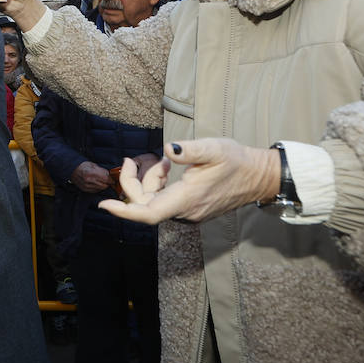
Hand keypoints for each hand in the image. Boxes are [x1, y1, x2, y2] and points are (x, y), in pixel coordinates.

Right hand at [71, 161, 111, 192]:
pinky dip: (98, 188)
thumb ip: (102, 171)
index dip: (111, 180)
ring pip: (100, 189)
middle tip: (109, 180)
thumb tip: (110, 175)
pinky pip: (95, 191)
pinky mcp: (85, 189)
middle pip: (104, 185)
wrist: (72, 169)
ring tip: (102, 181)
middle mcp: (89, 180)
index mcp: (92, 173)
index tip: (113, 179)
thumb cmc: (83, 165)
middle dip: (108, 183)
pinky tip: (97, 183)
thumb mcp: (93, 165)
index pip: (106, 179)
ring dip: (103, 185)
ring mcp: (86, 186)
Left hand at [99, 138, 279, 224]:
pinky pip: (164, 201)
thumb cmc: (238, 161)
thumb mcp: (214, 149)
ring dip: (149, 181)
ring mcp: (188, 213)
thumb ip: (189, 150)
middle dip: (132, 182)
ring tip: (163, 161)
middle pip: (145, 205)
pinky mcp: (191, 210)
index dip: (124, 211)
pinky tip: (169, 168)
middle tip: (129, 160)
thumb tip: (166, 150)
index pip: (148, 213)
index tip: (104, 204)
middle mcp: (185, 211)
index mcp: (187, 199)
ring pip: (154, 202)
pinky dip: (159, 186)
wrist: (259, 176)